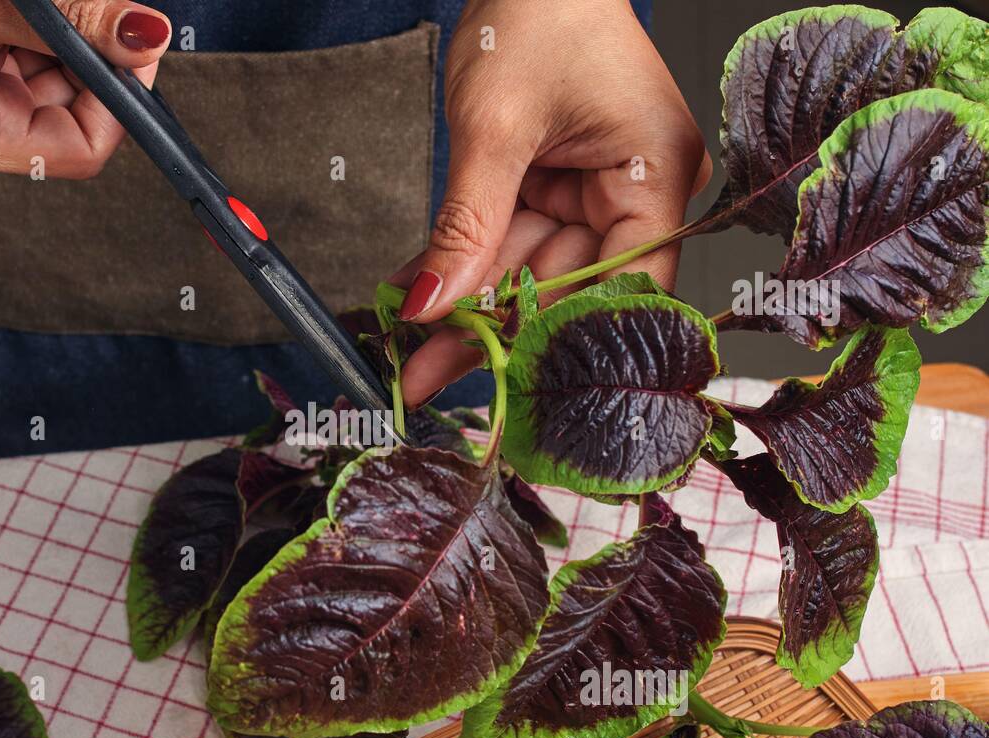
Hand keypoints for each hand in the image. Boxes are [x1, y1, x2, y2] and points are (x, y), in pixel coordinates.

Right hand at [0, 0, 171, 178]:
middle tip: (86, 11)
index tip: (133, 50)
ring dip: (61, 41)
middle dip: (88, 63)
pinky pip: (25, 61)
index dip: (117, 103)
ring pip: (53, 84)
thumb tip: (147, 37)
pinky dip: (37, 32)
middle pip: (69, 118)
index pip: (78, 151)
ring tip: (22, 6)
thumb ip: (78, 22)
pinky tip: (11, 7)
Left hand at [395, 0, 710, 406]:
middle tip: (422, 373)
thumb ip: (467, 226)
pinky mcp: (556, 188)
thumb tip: (432, 306)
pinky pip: (508, 241)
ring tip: (407, 349)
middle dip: (491, 329)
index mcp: (655, 174)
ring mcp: (595, 192)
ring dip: (466, 307)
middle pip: (566, 288)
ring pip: (529, 273)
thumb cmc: (537, 12)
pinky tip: (418, 298)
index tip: (501, 377)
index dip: (561, 338)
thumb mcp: (494, 129)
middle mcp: (636, 191)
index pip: (625, 287)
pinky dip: (464, 265)